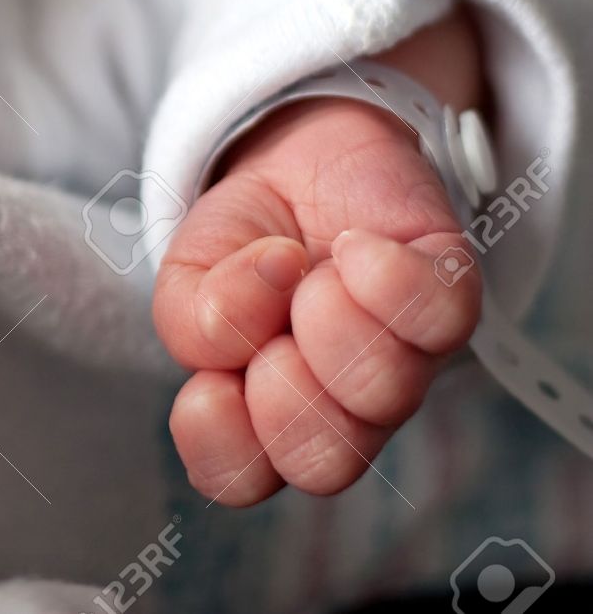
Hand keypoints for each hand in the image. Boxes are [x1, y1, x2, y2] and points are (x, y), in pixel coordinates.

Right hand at [153, 10, 484, 504]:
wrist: (296, 157)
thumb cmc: (242, 240)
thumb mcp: (186, 274)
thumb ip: (192, 319)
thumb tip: (250, 308)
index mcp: (258, 415)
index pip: (240, 476)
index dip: (222, 438)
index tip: (210, 377)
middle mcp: (338, 407)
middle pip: (325, 462)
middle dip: (284, 394)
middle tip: (272, 331)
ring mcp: (402, 360)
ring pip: (383, 392)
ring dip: (326, 318)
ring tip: (307, 267)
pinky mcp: (448, 297)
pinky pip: (439, 315)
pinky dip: (385, 273)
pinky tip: (356, 244)